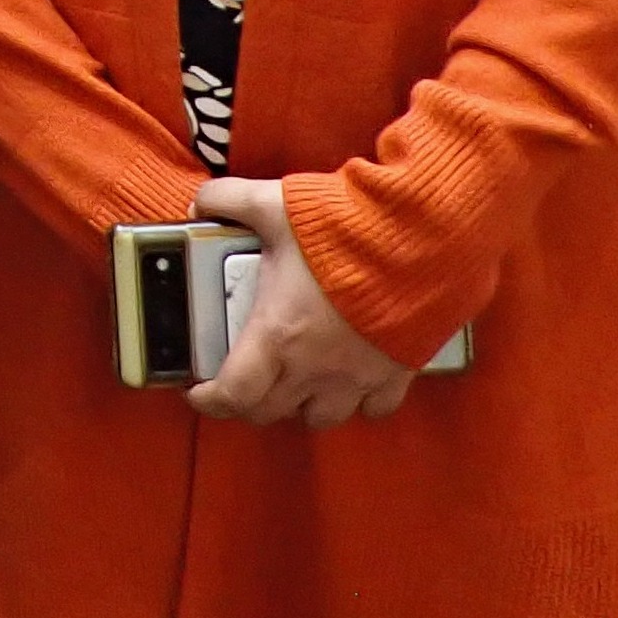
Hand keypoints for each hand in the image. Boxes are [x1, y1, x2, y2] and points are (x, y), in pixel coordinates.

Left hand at [183, 178, 417, 431]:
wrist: (418, 239)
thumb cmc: (341, 228)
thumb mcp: (272, 204)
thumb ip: (226, 201)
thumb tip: (200, 203)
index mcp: (277, 335)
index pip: (234, 394)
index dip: (210, 399)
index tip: (198, 391)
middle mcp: (314, 367)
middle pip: (271, 411)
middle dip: (249, 401)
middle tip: (242, 379)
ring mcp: (358, 376)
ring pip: (321, 417)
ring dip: (301, 404)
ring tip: (294, 381)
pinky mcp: (395, 372)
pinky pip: (375, 407)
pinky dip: (359, 402)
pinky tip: (350, 382)